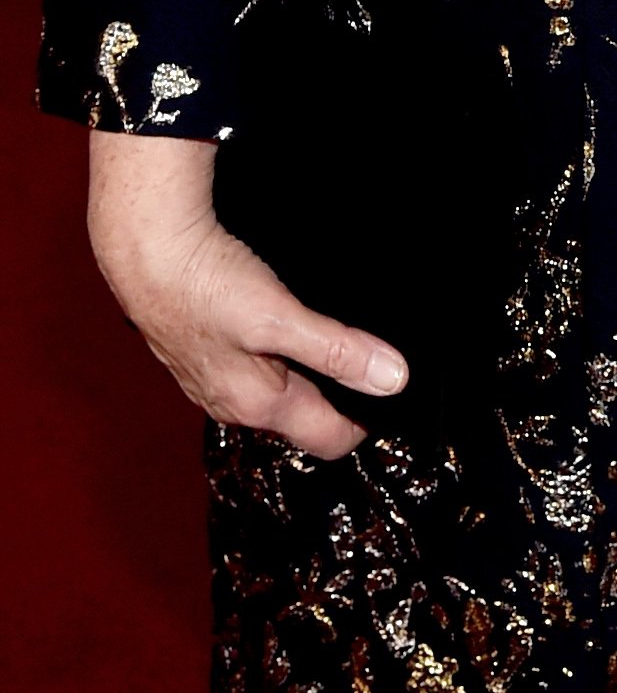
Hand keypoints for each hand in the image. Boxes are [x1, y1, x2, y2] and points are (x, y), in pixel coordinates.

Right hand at [85, 131, 406, 459]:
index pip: (331, 439)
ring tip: (335, 332)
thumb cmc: (205, 286)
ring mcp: (216, 381)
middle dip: (342, 393)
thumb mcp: (281, 317)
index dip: (368, 419)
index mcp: (259, 406)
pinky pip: (256, 366)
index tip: (394, 388)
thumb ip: (337, 351)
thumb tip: (392, 380)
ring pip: (280, 390)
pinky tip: (286, 319)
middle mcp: (236, 405)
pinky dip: (279, 351)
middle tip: (374, 351)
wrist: (147, 253)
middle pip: (307, 416)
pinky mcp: (206, 354)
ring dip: (311, 369)